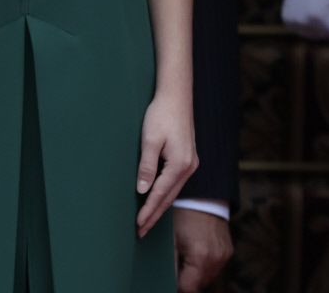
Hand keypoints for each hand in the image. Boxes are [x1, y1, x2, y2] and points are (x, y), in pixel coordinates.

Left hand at [135, 92, 197, 239]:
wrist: (176, 96)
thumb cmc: (161, 115)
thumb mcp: (150, 140)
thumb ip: (147, 167)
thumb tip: (143, 191)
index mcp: (180, 164)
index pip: (160, 194)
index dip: (148, 211)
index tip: (137, 226)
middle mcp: (189, 166)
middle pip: (169, 197)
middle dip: (154, 215)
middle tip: (141, 232)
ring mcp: (191, 162)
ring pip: (173, 191)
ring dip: (160, 206)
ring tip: (147, 220)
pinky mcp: (188, 158)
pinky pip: (176, 183)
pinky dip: (166, 194)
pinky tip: (158, 199)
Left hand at [172, 208, 232, 290]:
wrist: (204, 198)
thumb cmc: (183, 218)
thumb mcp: (172, 242)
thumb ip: (170, 267)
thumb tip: (166, 283)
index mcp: (201, 257)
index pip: (188, 288)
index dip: (176, 286)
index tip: (169, 279)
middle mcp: (216, 259)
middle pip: (198, 285)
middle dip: (186, 281)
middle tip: (176, 266)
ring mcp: (224, 256)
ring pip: (207, 278)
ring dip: (196, 275)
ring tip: (187, 257)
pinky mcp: (228, 252)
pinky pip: (215, 268)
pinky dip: (205, 266)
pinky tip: (197, 253)